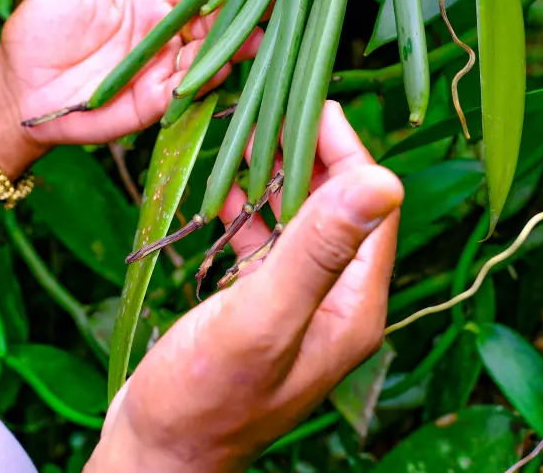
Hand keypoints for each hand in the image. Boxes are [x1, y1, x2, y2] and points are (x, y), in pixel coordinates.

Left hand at [0, 0, 260, 175]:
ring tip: (257, 34)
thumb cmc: (37, 35)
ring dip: (233, 46)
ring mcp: (163, 70)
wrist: (19, 93)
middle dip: (244, 13)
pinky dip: (204, 79)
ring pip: (209, 55)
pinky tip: (219, 66)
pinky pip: (186, 90)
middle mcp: (165, 36)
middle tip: (277, 1)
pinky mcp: (154, 103)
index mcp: (151, 3)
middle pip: (214, 22)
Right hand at [86, 102, 402, 472]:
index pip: (371, 206)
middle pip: (336, 206)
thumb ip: (319, 249)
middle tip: (271, 110)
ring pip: (297, 218)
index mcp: (353, 303)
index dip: (349, 151)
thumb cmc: (206, 395)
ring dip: (274, 176)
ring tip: (244, 135)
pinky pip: (265, 239)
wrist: (157, 451)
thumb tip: (386, 179)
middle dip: (307, 155)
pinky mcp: (261, 302)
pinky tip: (222, 184)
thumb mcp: (263, 317)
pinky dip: (247, 207)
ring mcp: (297, 300)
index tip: (313, 104)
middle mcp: (334, 298)